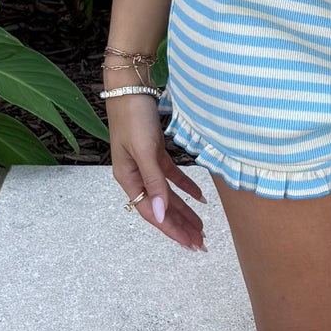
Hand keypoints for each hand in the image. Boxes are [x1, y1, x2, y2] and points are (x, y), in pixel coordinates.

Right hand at [110, 90, 208, 249]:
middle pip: (160, 207)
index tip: (189, 244)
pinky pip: (172, 177)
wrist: (131, 86)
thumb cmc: (134, 117)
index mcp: (129, 179)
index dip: (171, 229)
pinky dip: (186, 187)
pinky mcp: (155, 153)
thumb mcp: (144, 150)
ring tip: (201, 228)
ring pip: (168, 195)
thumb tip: (159, 214)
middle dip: (181, 226)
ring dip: (184, 211)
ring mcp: (146, 165)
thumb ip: (153, 182)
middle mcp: (136, 176)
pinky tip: (200, 198)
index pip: (152, 213)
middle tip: (201, 243)